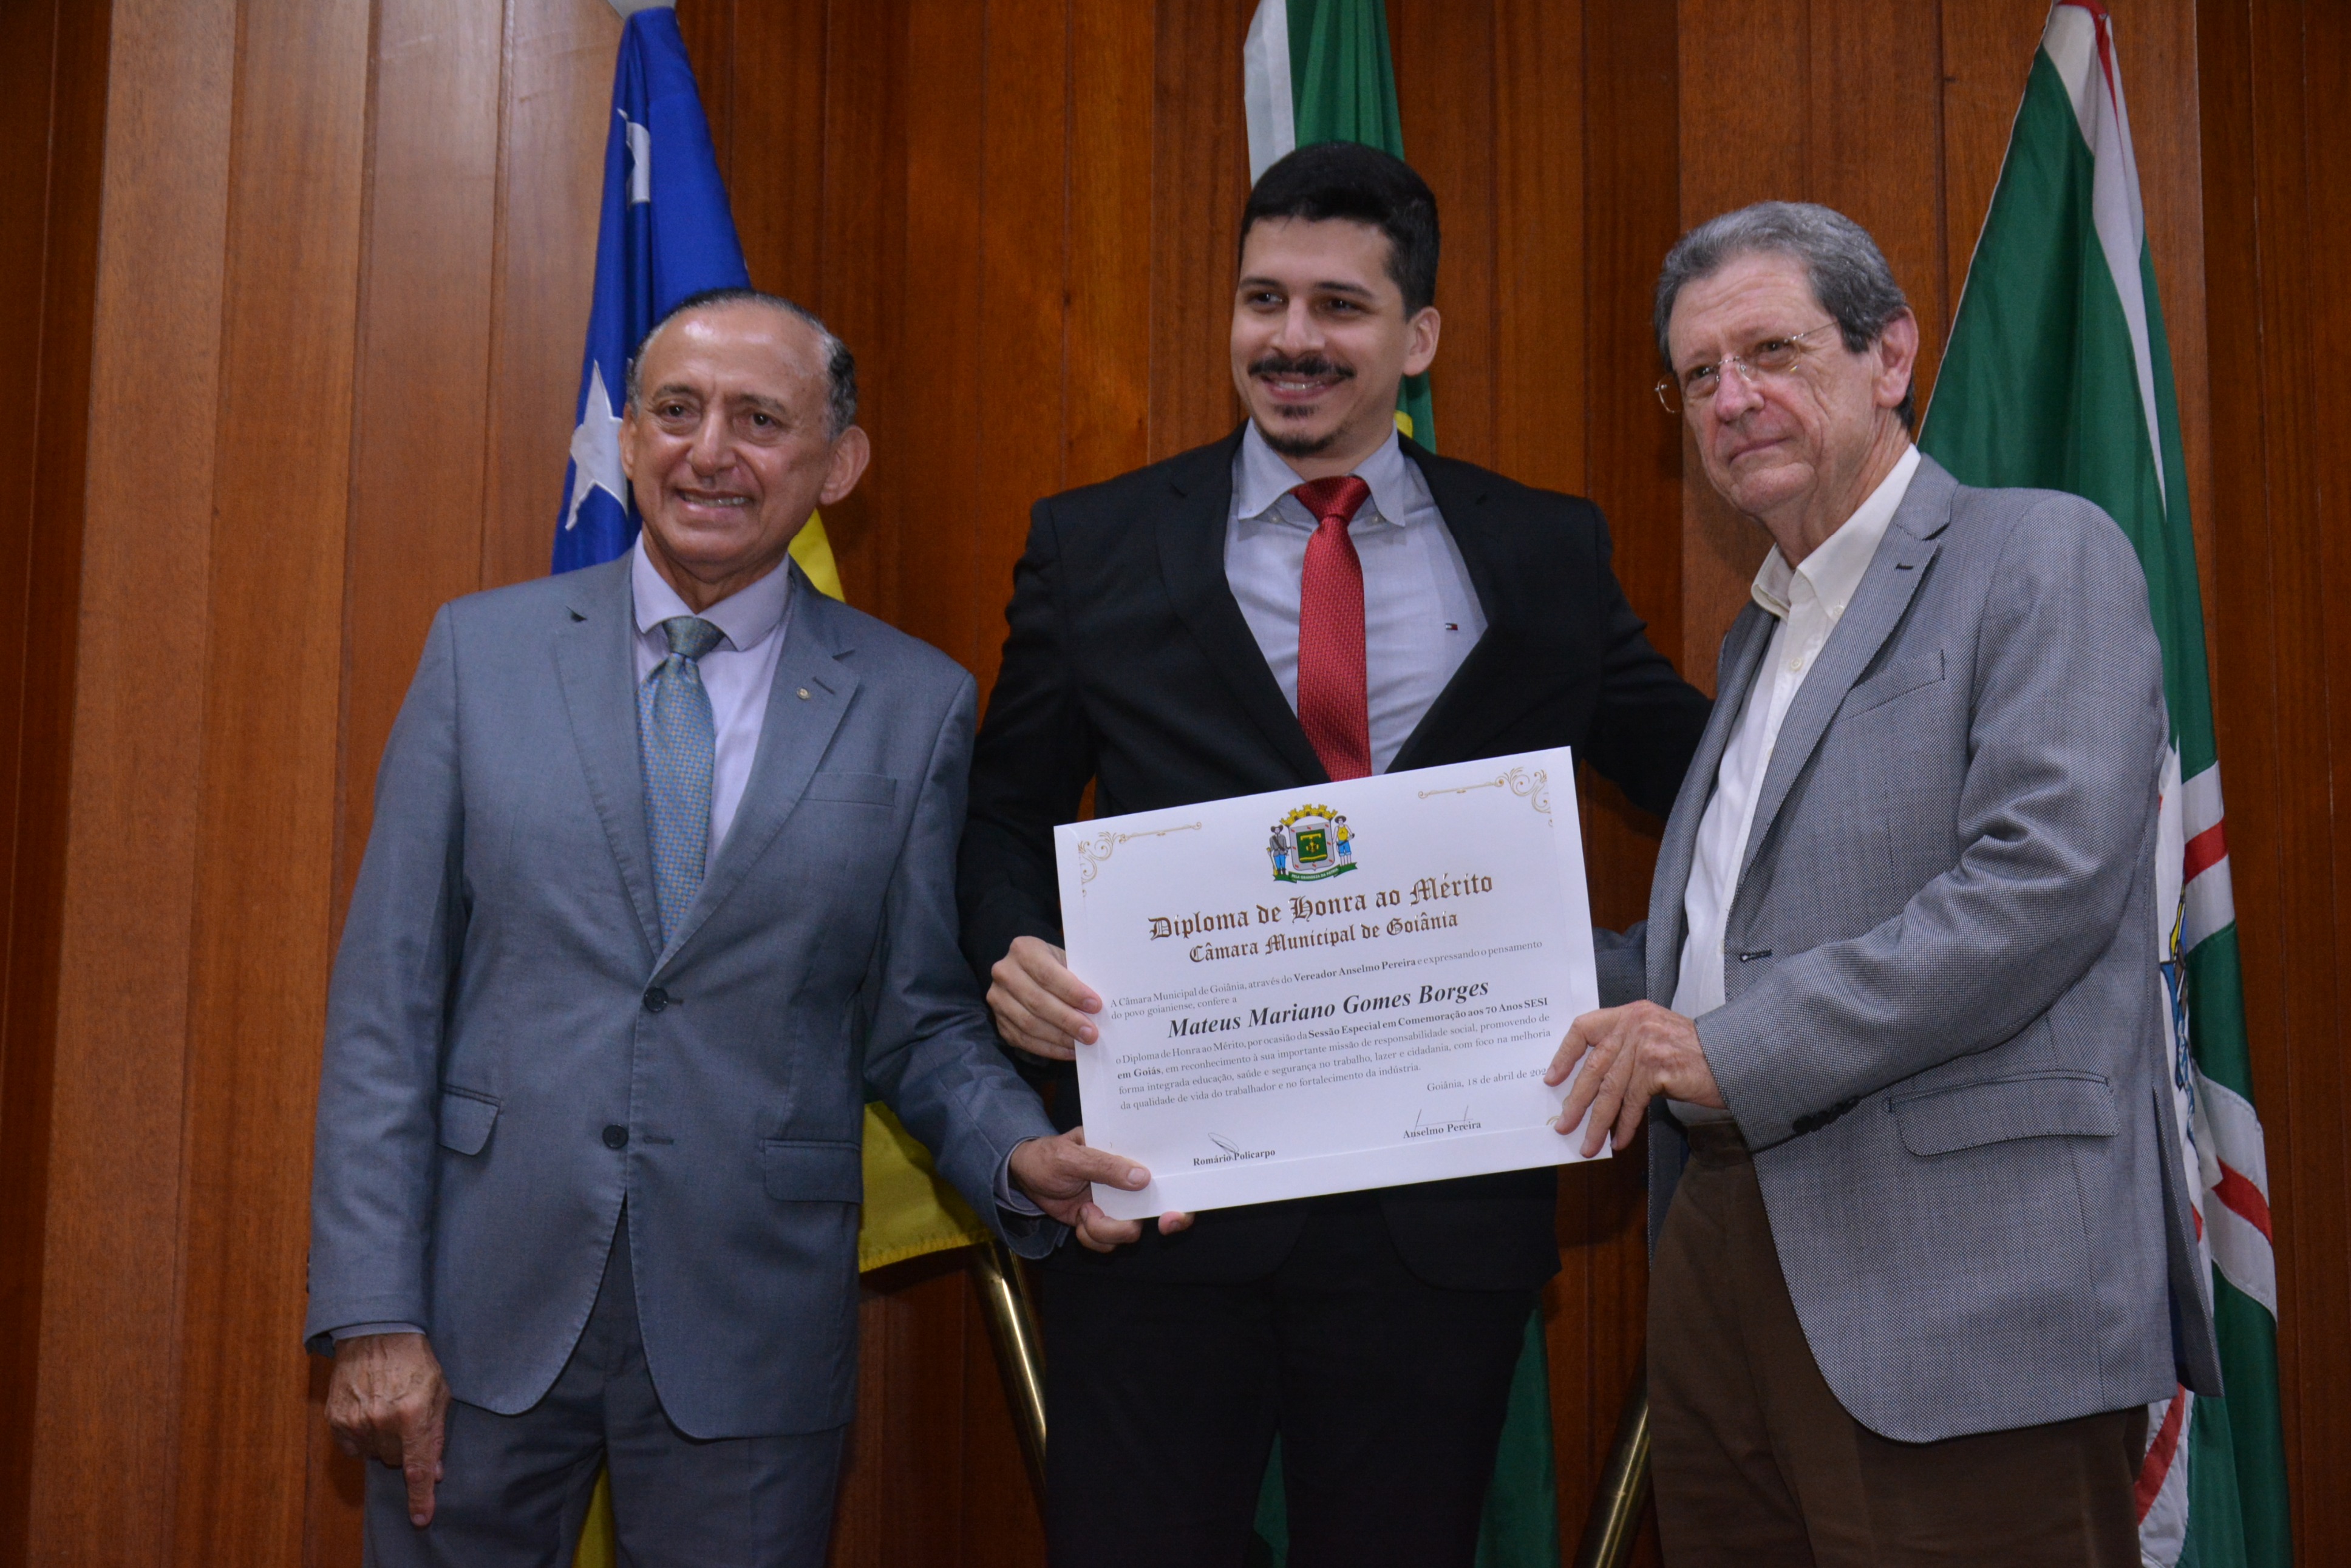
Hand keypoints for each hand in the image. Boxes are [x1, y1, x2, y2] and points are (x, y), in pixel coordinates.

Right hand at [326, 1332, 449, 1526]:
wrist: (376, 1333)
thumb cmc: (415, 1361)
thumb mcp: (439, 1392)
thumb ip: (436, 1434)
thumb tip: (434, 1473)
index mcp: (413, 1414)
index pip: (417, 1467)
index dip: (420, 1497)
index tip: (420, 1518)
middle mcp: (382, 1421)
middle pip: (395, 1461)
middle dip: (404, 1448)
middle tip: (406, 1420)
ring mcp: (356, 1420)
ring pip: (374, 1455)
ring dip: (383, 1442)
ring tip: (387, 1410)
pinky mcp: (335, 1418)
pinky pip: (352, 1447)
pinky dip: (362, 1438)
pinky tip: (369, 1414)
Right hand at [987, 936, 1101, 1061]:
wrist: (1026, 972)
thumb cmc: (1053, 966)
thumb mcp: (1064, 961)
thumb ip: (1076, 978)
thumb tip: (1097, 1009)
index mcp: (1023, 950)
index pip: (1048, 974)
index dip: (1072, 992)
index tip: (1095, 1005)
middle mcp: (1004, 973)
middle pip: (1037, 1002)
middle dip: (1068, 1020)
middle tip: (1091, 1033)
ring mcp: (998, 999)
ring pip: (1029, 1024)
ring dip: (1059, 1038)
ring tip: (1082, 1044)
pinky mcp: (998, 1021)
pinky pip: (1023, 1040)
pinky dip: (1048, 1048)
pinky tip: (1068, 1050)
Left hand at [1008, 1126, 1193, 1252]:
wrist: (1022, 1176)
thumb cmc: (1048, 1156)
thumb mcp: (1072, 1156)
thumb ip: (1105, 1165)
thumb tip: (1142, 1177)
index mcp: (1128, 1155)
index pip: (1165, 1171)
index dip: (1179, 1194)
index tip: (1173, 1215)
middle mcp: (1128, 1181)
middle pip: (1156, 1209)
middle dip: (1149, 1223)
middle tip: (1130, 1227)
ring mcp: (1116, 1204)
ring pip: (1129, 1231)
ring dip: (1105, 1230)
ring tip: (1085, 1213)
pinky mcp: (1101, 1222)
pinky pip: (1108, 1242)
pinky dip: (1091, 1237)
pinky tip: (1078, 1219)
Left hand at [1544, 1001, 1722, 1157]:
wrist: (1736, 1059)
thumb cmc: (1697, 1054)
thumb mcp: (1656, 1037)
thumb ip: (1626, 1049)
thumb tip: (1592, 1086)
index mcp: (1630, 1014)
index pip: (1584, 1027)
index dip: (1564, 1054)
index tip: (1552, 1079)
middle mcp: (1635, 1024)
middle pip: (1594, 1067)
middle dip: (1576, 1101)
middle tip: (1563, 1126)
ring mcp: (1646, 1045)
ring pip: (1611, 1090)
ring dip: (1597, 1122)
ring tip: (1588, 1144)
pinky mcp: (1659, 1068)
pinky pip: (1633, 1102)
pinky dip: (1625, 1125)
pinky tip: (1619, 1141)